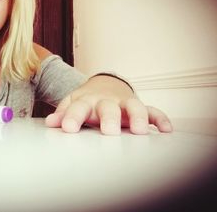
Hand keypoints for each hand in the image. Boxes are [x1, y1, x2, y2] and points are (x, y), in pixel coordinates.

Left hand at [45, 75, 172, 134]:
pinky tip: (166, 129)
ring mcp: (124, 103)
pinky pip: (152, 110)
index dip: (72, 117)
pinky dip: (160, 118)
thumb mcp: (72, 103)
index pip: (78, 108)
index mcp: (87, 101)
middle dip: (109, 119)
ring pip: (133, 107)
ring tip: (140, 131)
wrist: (105, 84)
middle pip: (108, 108)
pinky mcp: (138, 106)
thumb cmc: (87, 100)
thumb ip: (63, 113)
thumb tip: (50, 123)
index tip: (68, 129)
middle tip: (109, 132)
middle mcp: (106, 101)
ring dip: (138, 117)